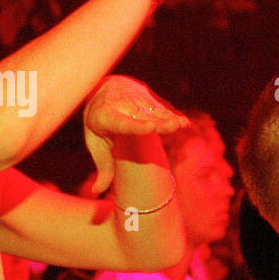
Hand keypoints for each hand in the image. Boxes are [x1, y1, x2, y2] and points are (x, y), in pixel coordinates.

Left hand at [83, 76, 187, 193]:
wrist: (102, 89)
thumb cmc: (99, 123)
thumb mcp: (96, 143)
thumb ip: (102, 167)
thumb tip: (96, 190)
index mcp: (106, 118)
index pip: (123, 123)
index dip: (138, 126)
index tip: (151, 128)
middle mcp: (121, 107)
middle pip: (143, 117)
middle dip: (159, 122)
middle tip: (176, 126)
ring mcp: (136, 100)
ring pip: (154, 111)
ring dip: (169, 118)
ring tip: (182, 124)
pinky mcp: (148, 97)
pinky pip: (161, 108)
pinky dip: (171, 116)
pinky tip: (183, 123)